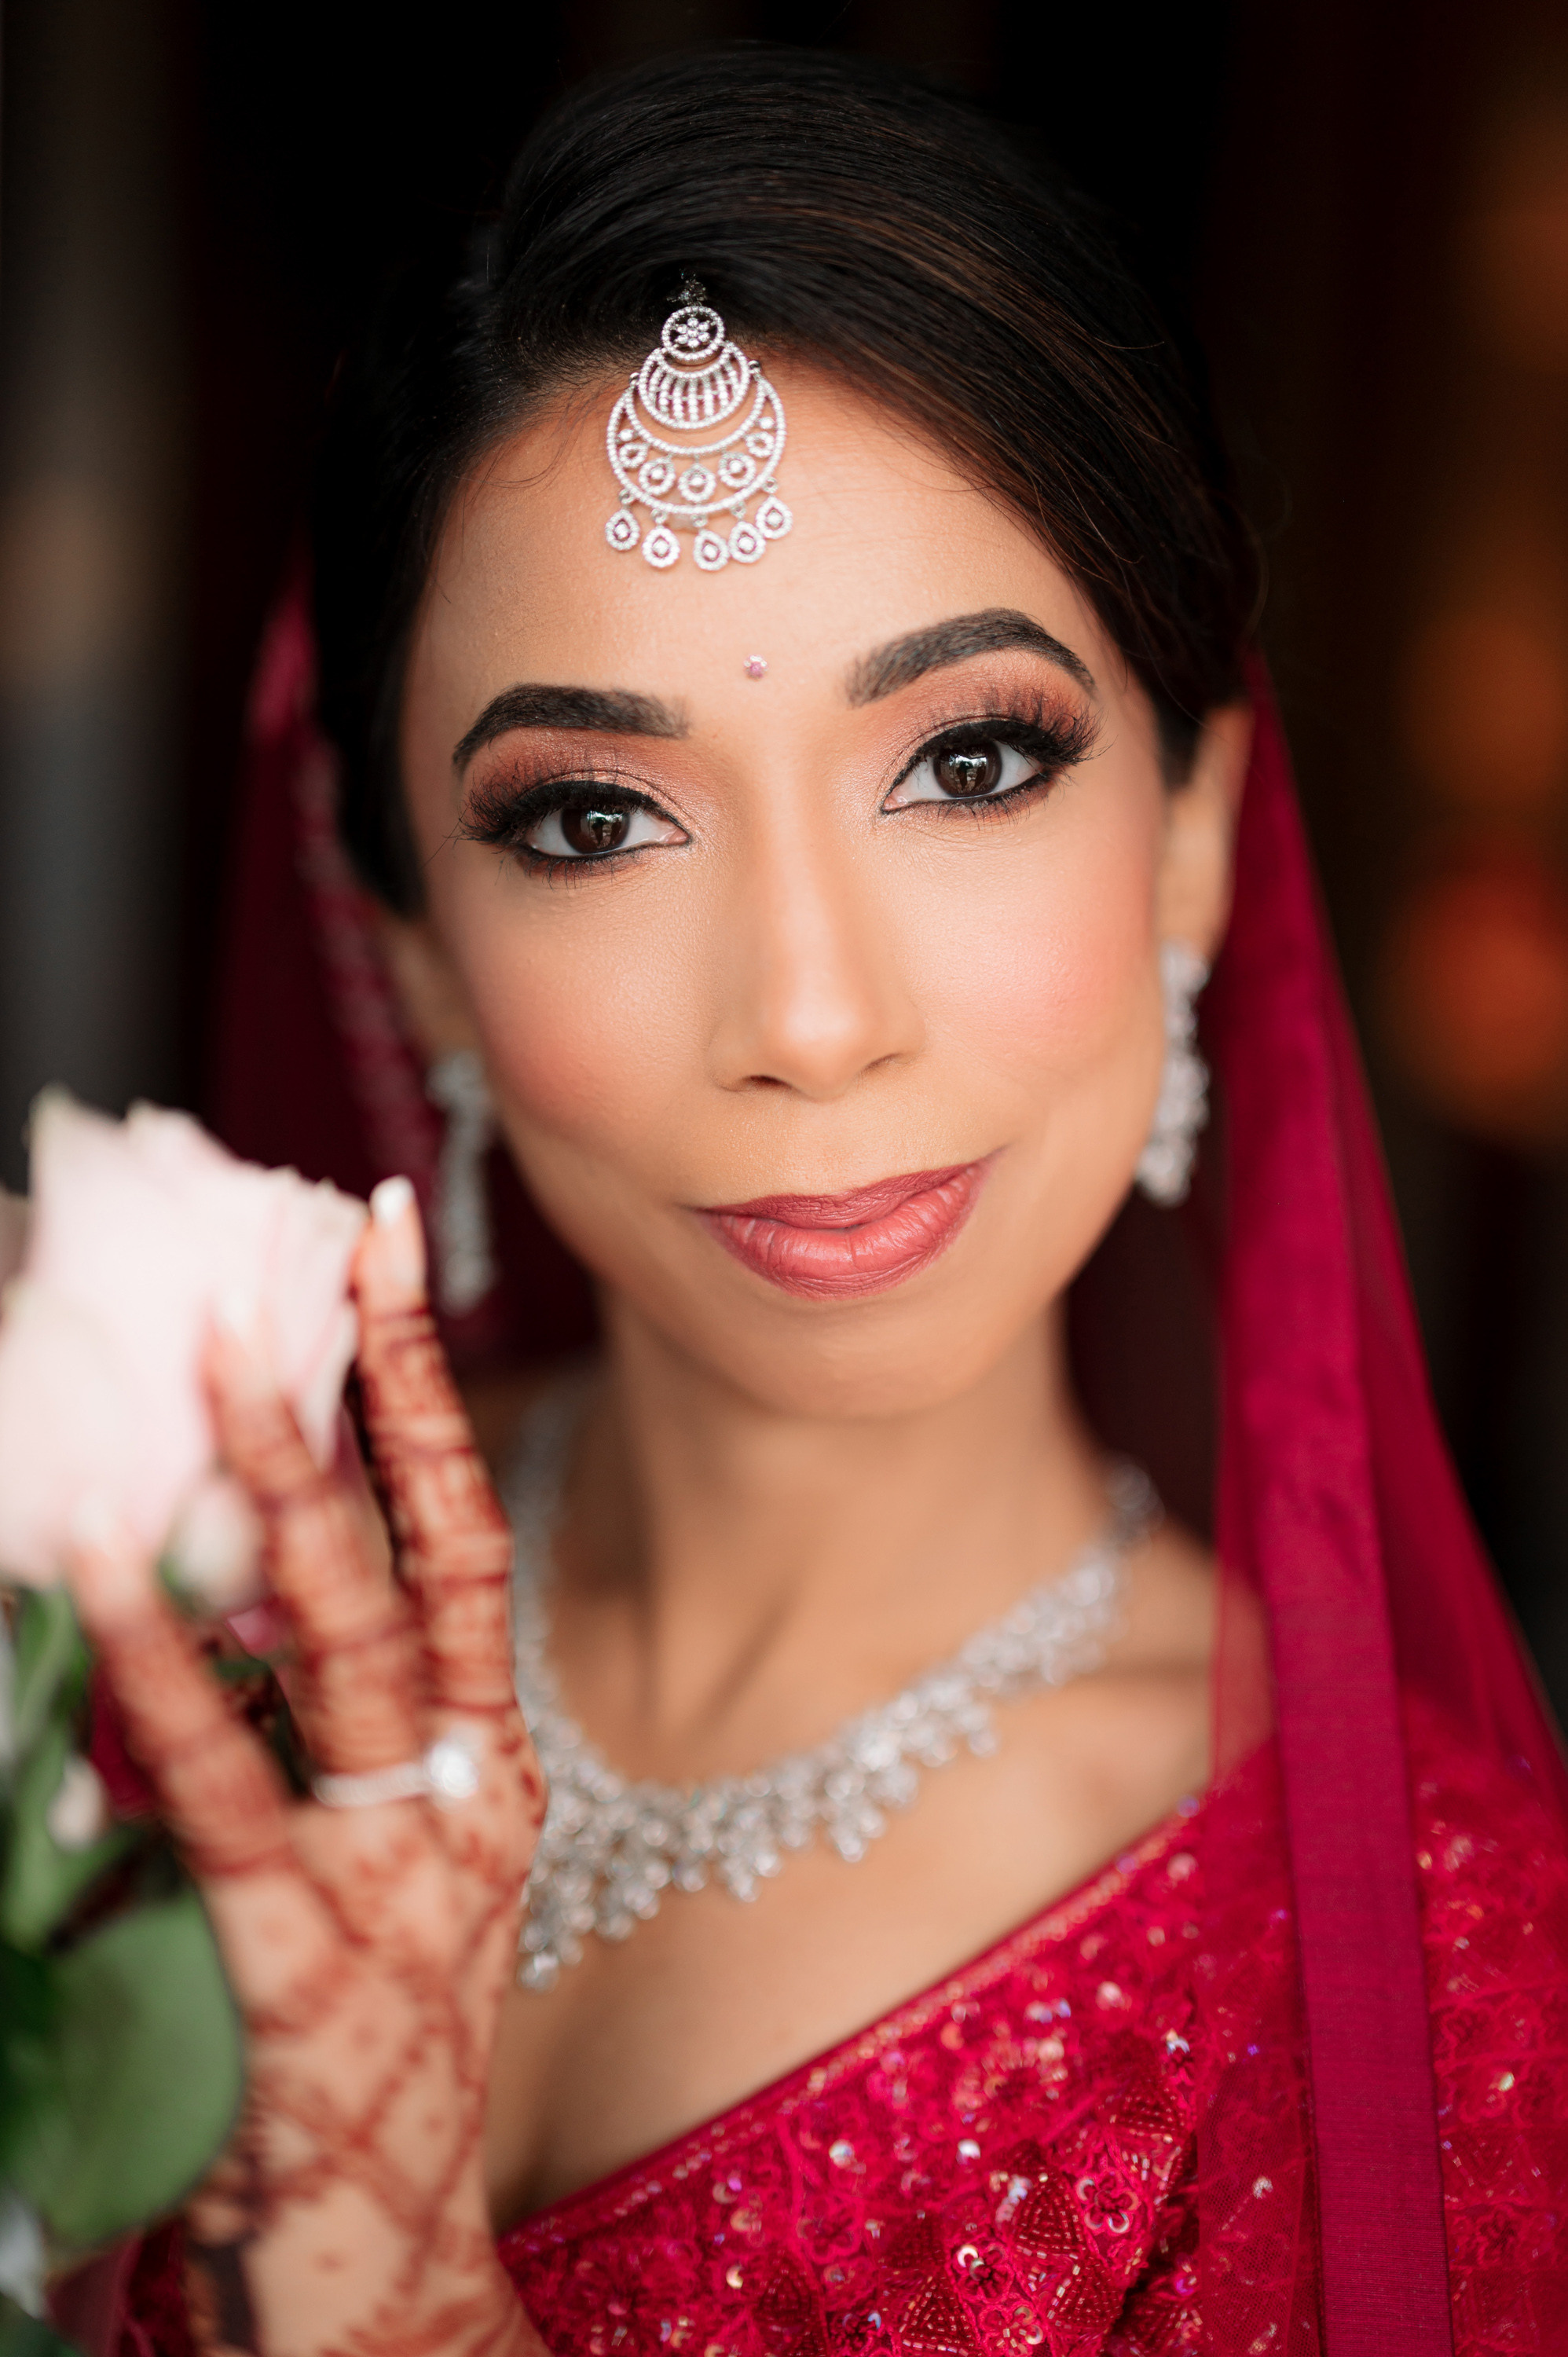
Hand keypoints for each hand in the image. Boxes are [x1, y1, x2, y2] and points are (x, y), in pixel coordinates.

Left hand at [65, 1186, 546, 2356]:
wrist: (381, 2273)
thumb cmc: (362, 2065)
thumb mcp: (381, 1883)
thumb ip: (330, 1743)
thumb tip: (224, 1578)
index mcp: (491, 1773)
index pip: (469, 1545)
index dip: (433, 1395)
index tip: (395, 1250)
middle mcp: (467, 1803)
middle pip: (427, 1564)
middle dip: (380, 1397)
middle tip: (330, 1252)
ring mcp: (396, 1879)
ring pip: (345, 1647)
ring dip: (285, 1488)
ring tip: (217, 1359)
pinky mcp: (300, 1958)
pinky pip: (229, 1788)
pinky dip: (169, 1669)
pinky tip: (103, 1575)